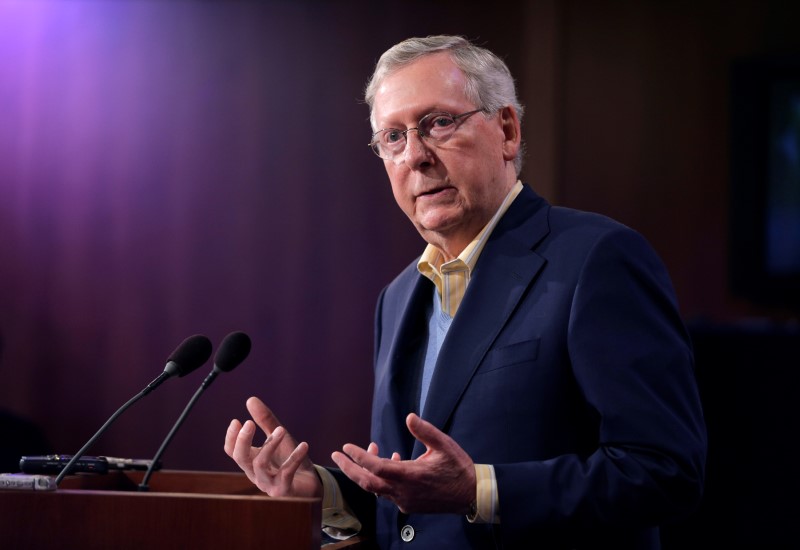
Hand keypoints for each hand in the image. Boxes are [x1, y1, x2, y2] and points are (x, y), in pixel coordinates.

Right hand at [224, 396, 321, 497]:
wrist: (310, 484)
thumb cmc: (289, 460)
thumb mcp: (279, 438)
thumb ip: (265, 421)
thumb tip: (250, 399)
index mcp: (251, 461)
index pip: (232, 451)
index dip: (232, 437)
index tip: (236, 420)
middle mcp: (255, 474)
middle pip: (241, 458)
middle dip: (243, 440)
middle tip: (249, 423)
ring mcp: (268, 484)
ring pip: (260, 465)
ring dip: (270, 445)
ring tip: (281, 429)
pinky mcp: (283, 490)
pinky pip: (286, 473)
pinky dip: (294, 458)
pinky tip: (304, 445)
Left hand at [331, 413, 475, 513]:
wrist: (471, 495)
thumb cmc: (458, 468)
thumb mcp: (444, 445)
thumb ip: (425, 431)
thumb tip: (409, 417)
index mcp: (410, 475)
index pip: (376, 467)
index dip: (358, 457)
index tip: (346, 447)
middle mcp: (402, 491)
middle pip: (367, 482)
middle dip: (349, 468)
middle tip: (335, 455)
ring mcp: (404, 500)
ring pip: (376, 488)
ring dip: (367, 471)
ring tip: (369, 450)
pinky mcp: (408, 505)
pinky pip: (387, 492)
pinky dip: (381, 477)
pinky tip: (391, 460)